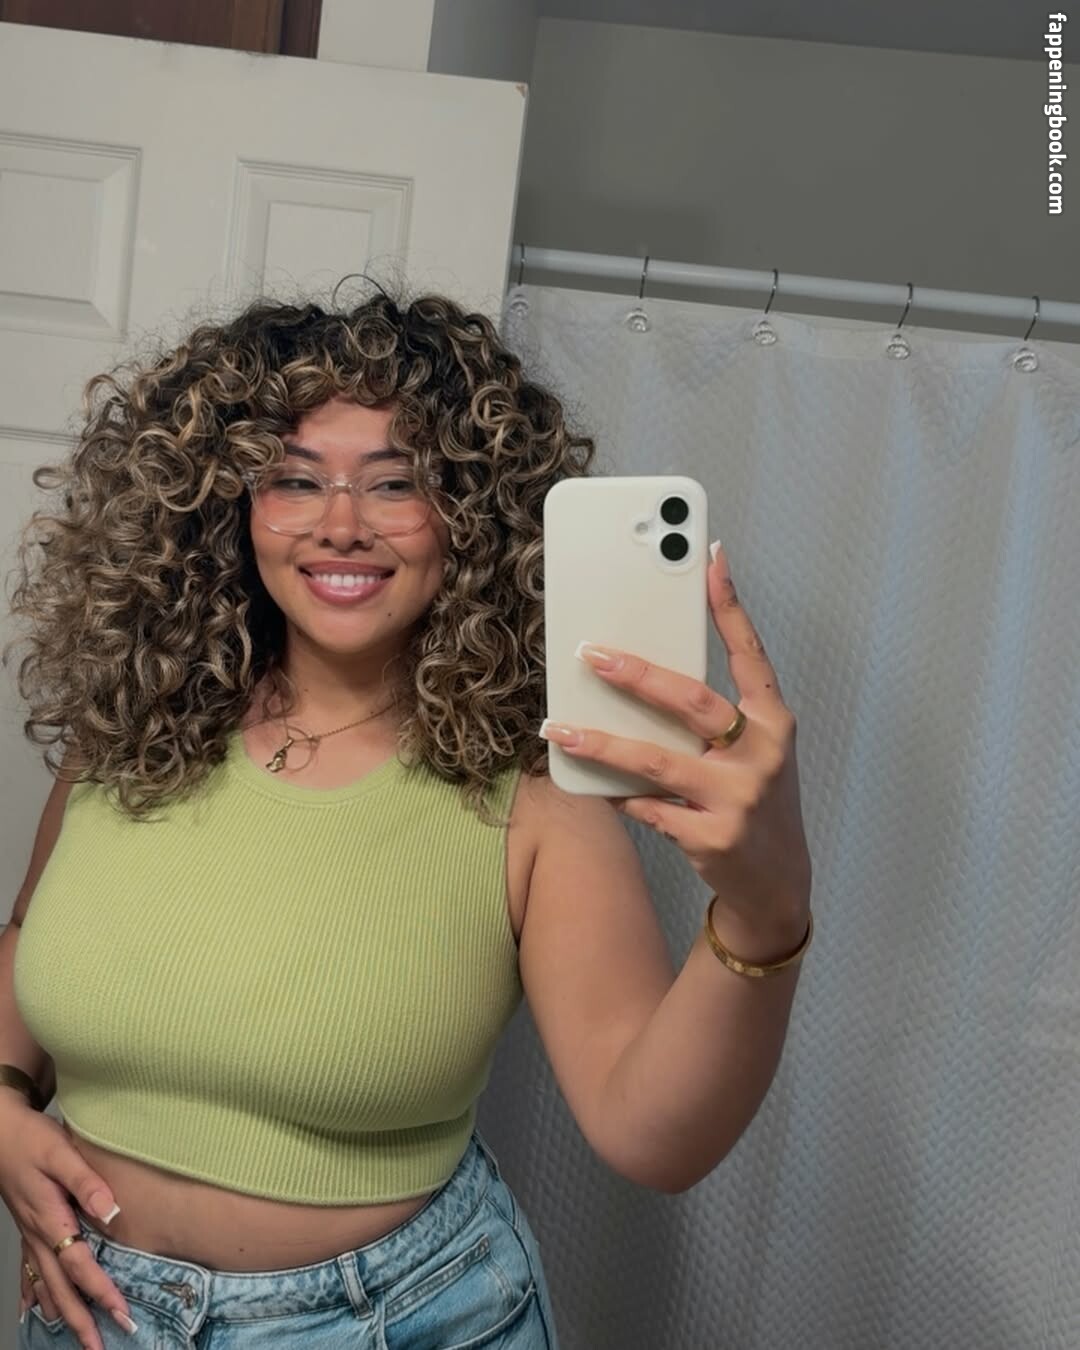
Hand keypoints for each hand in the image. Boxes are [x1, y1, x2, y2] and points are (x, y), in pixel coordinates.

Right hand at [0, 1096, 133, 1348]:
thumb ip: (86, 1181)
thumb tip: (110, 1212)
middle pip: (60, 1287)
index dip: (100, 1291)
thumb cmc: (31, 1138)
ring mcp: (29, 1234)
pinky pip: (30, 1270)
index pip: (79, 1266)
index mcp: (50, 1220)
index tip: (120, 1313)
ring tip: (77, 1339)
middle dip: (81, 1320)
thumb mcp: (61, 1153)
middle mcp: (38, 1235)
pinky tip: (34, 1310)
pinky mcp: (25, 1227)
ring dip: (62, 1312)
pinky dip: (34, 1293)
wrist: (0, 1129)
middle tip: (100, 1346)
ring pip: (45, 1284)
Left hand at [540, 542, 811, 938]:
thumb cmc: (756, 801)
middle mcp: (762, 755)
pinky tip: (594, 782)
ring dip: (601, 742)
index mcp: (775, 722)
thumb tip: (642, 675)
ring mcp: (739, 798)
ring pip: (655, 760)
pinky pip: (647, 807)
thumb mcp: (753, 753)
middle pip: (693, 702)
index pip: (752, 654)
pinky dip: (617, 793)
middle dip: (638, 675)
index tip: (709, 559)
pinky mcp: (711, 837)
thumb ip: (715, 717)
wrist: (778, 883)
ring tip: (558, 727)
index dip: (730, 607)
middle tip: (592, 655)